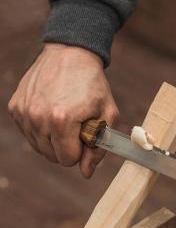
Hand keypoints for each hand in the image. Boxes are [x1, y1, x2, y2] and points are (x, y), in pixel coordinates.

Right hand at [8, 43, 118, 177]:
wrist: (71, 53)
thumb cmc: (93, 84)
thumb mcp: (107, 115)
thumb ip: (98, 148)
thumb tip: (86, 174)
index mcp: (61, 121)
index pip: (68, 160)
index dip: (81, 150)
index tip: (86, 133)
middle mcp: (37, 118)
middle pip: (53, 157)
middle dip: (68, 147)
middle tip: (77, 125)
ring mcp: (23, 113)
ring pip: (39, 148)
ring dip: (54, 140)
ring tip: (65, 117)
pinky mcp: (15, 107)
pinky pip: (29, 133)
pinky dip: (42, 129)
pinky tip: (51, 111)